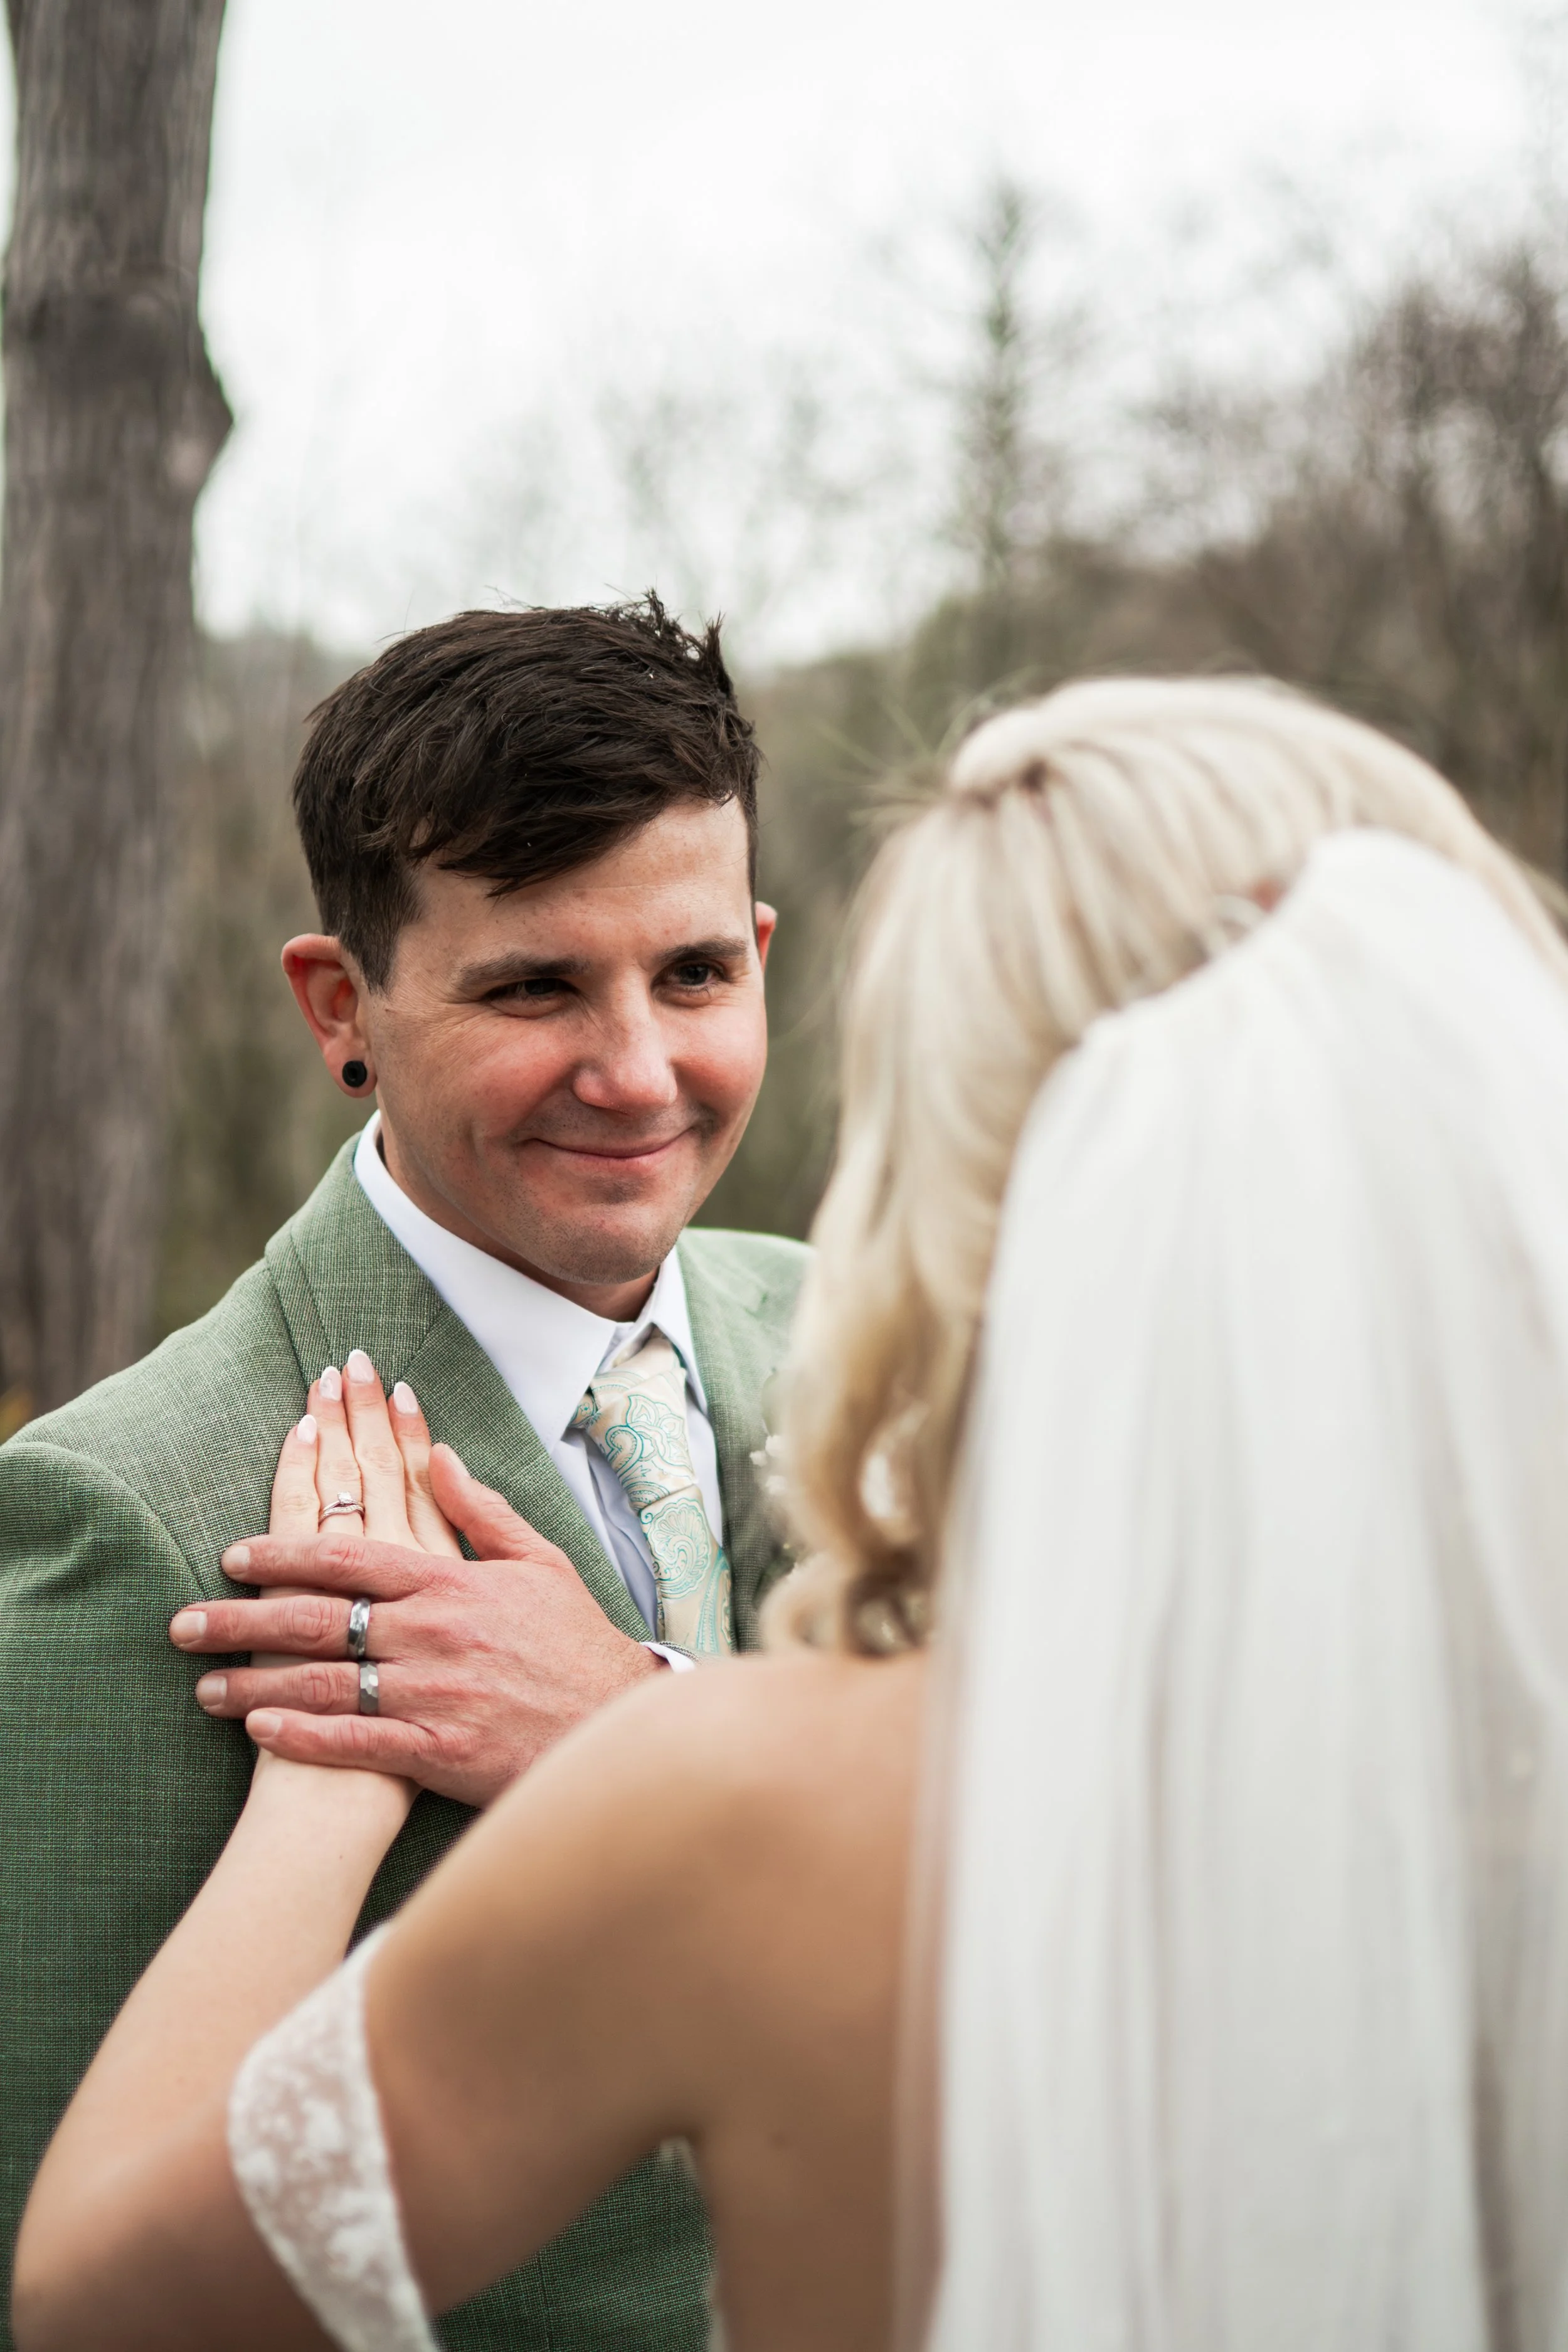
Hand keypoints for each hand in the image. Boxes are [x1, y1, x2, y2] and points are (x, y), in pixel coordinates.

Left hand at [171, 1356, 657, 1805]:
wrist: (617, 1724)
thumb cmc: (576, 1641)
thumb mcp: (539, 1560)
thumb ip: (480, 1508)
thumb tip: (438, 1452)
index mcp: (450, 1582)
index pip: (349, 1556)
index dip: (283, 1553)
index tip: (231, 1555)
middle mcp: (433, 1633)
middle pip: (317, 1618)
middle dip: (241, 1618)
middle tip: (183, 1621)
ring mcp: (434, 1694)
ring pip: (324, 1684)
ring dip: (254, 1683)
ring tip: (202, 1685)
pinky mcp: (439, 1753)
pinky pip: (356, 1742)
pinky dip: (303, 1736)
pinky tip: (259, 1730)